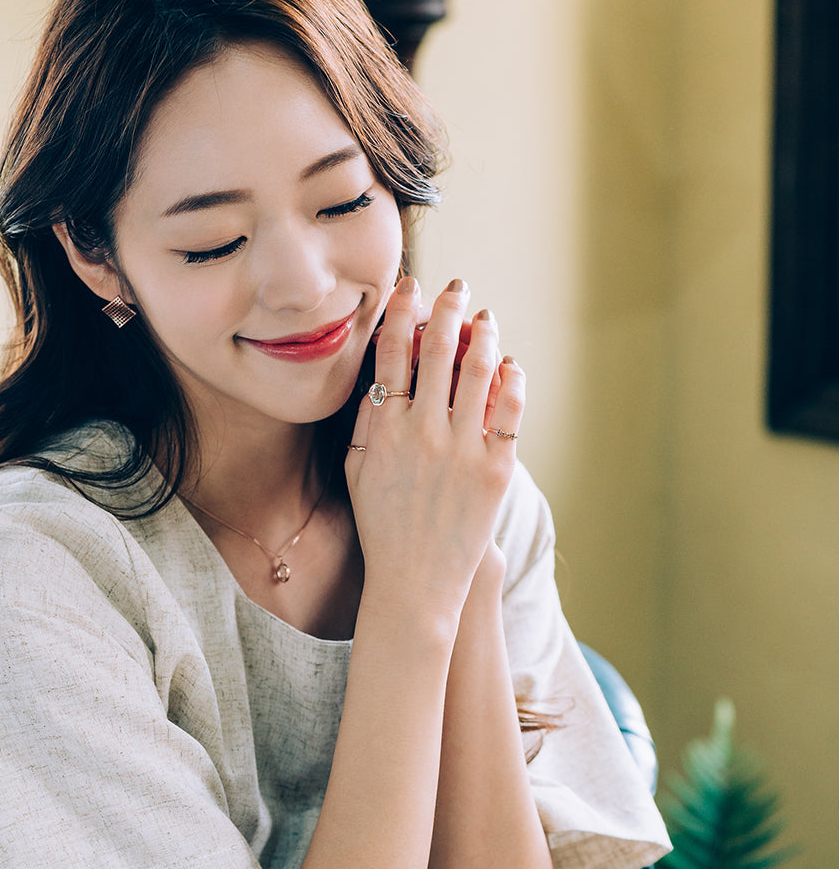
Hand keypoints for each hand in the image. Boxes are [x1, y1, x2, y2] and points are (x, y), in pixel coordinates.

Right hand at [347, 276, 524, 623]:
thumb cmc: (381, 524)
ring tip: (485, 318)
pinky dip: (512, 378)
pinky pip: (509, 409)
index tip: (410, 287)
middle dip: (447, 308)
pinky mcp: (496, 469)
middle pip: (436, 350)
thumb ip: (366, 420)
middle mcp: (423, 432)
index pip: (392, 352)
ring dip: (483, 334)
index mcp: (385, 429)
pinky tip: (510, 364)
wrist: (416, 581)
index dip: (402, 312)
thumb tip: (382, 373)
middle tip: (455, 288)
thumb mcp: (356, 470)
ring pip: (477, 370)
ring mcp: (463, 450)